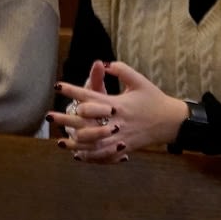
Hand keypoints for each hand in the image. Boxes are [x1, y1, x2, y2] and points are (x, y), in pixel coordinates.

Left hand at [53, 61, 186, 161]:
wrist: (171, 121)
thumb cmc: (154, 99)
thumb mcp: (140, 82)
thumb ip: (122, 70)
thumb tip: (104, 64)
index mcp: (118, 103)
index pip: (90, 95)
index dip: (72, 90)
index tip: (57, 86)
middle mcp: (116, 120)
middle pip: (85, 121)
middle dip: (65, 118)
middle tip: (49, 115)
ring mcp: (119, 135)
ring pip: (91, 141)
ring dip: (74, 141)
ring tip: (59, 139)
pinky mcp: (123, 147)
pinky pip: (102, 154)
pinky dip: (89, 156)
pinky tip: (77, 154)